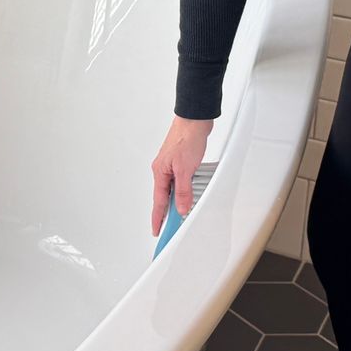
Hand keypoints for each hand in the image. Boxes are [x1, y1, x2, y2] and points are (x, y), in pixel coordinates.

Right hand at [152, 115, 212, 234]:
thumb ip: (182, 191)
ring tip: (176, 215)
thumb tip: (180, 208)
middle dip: (164, 213)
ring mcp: (171, 165)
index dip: (158, 218)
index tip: (156, 231)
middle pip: (163, 196)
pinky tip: (185, 193)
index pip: (158, 202)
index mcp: (160, 172)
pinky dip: (180, 190)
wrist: (194, 119)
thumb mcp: (185, 169)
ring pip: (171, 189)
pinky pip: (178, 181)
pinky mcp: (180, 161)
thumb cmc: (187, 137)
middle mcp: (163, 169)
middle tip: (166, 228)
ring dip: (174, 201)